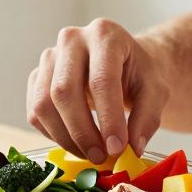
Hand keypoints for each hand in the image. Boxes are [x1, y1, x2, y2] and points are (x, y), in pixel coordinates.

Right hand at [26, 18, 169, 162]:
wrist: (123, 63)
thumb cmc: (140, 74)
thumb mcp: (156, 91)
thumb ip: (148, 118)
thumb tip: (132, 148)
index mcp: (105, 34)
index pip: (101, 79)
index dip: (108, 118)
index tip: (116, 148)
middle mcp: (71, 39)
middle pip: (64, 91)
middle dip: (82, 132)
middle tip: (101, 157)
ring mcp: (49, 57)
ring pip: (43, 104)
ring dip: (65, 138)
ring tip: (90, 154)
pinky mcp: (37, 77)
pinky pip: (35, 113)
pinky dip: (53, 135)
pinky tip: (75, 143)